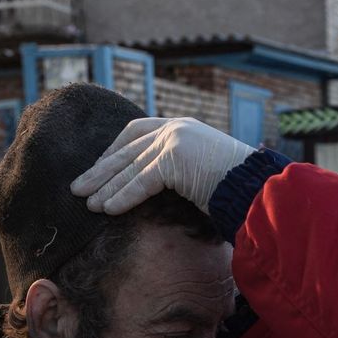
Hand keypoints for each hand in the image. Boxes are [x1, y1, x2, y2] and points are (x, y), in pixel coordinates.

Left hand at [70, 117, 254, 215]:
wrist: (259, 188)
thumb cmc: (239, 189)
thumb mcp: (203, 174)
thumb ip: (180, 173)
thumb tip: (158, 190)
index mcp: (182, 128)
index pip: (136, 132)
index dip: (114, 151)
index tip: (99, 169)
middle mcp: (176, 128)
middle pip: (127, 148)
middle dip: (100, 170)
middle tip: (78, 188)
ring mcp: (176, 140)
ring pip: (130, 166)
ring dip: (105, 186)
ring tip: (87, 203)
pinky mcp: (175, 158)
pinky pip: (141, 181)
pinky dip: (123, 196)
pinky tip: (108, 209)